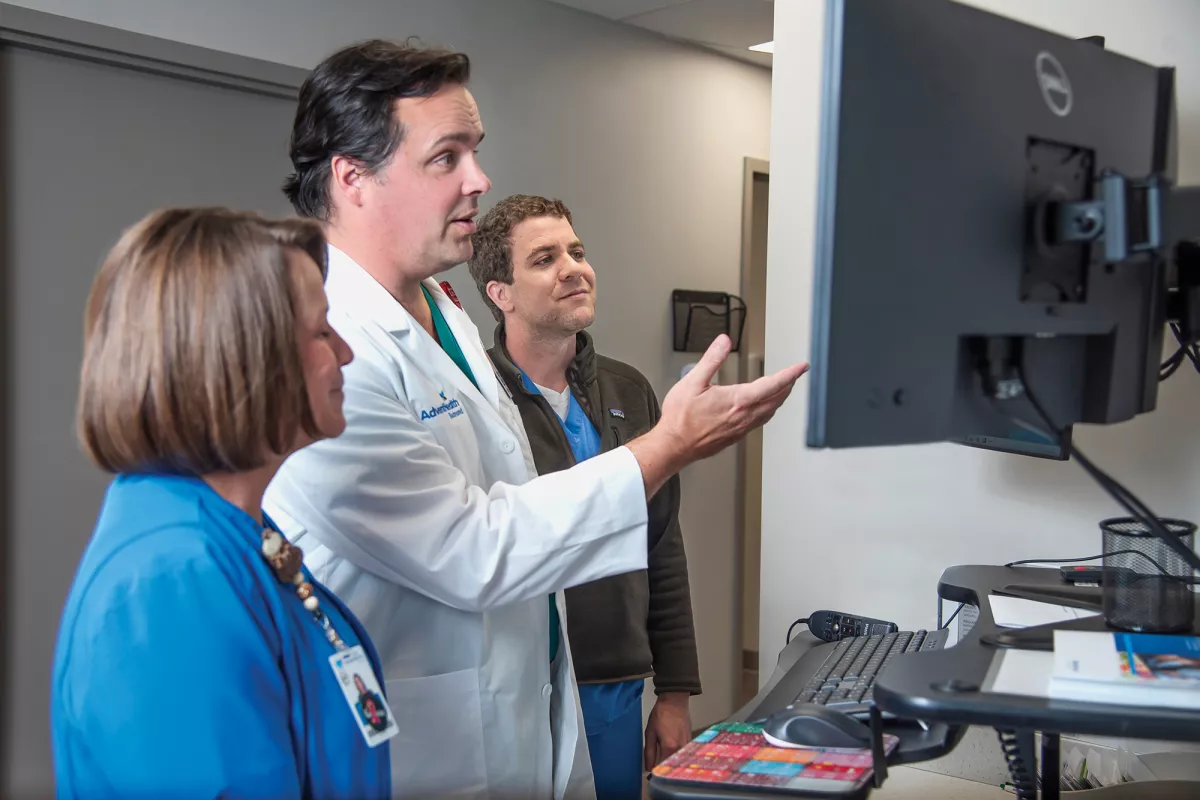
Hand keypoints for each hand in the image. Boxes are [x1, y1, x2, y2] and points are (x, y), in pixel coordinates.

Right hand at [628, 335, 808, 496]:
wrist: (674, 446)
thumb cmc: (680, 419)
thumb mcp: (693, 381)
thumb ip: (711, 359)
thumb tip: (724, 342)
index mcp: (738, 400)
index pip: (773, 384)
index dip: (790, 374)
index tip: (801, 367)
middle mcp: (744, 416)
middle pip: (776, 400)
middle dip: (788, 386)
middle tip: (794, 376)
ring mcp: (741, 428)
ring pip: (770, 412)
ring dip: (780, 399)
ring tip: (782, 391)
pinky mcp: (735, 436)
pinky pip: (759, 422)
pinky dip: (767, 411)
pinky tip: (762, 410)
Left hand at [644, 693, 691, 769]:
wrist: (675, 701)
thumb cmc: (662, 714)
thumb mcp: (650, 733)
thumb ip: (649, 752)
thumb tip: (648, 767)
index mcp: (669, 747)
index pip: (664, 768)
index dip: (658, 774)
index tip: (653, 776)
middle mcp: (680, 748)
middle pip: (674, 767)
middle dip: (667, 772)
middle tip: (659, 773)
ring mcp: (687, 745)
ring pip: (680, 762)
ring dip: (674, 766)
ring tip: (666, 766)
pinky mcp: (690, 741)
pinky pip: (684, 755)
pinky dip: (679, 758)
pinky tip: (674, 758)